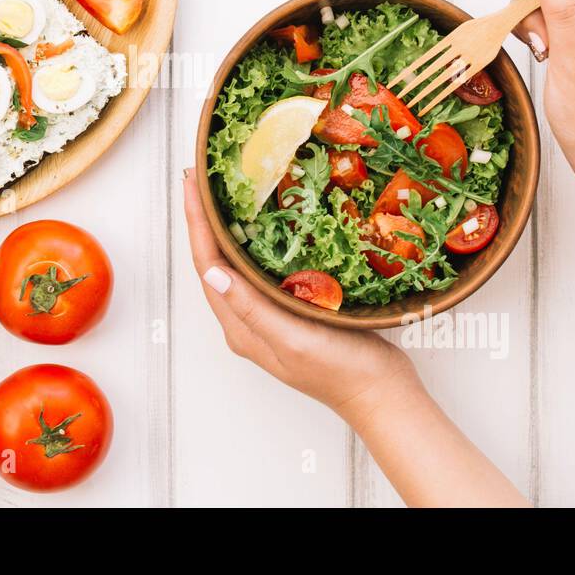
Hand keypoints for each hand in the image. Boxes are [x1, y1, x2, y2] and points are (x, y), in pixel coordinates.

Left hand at [181, 171, 417, 423]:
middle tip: (201, 179)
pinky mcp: (291, 312)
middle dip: (204, 220)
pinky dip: (254, 243)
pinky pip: (261, 270)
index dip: (196, 223)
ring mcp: (269, 318)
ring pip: (236, 265)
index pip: (207, 266)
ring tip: (221, 193)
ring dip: (225, 229)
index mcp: (241, 328)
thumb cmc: (341, 371)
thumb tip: (212, 273)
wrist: (381, 395)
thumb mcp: (294, 338)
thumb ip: (252, 308)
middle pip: (215, 262)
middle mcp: (248, 322)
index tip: (192, 185)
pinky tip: (264, 226)